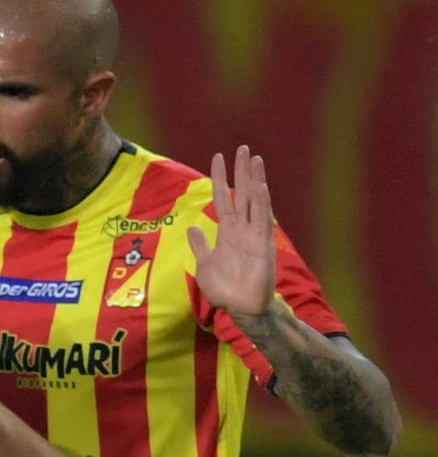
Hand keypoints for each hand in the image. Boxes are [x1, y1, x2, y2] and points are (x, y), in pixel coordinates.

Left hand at [186, 146, 276, 322]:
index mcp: (228, 232)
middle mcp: (242, 229)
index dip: (220, 179)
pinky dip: (262, 204)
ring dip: (255, 180)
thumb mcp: (204, 264)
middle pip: (242, 193)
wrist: (241, 308)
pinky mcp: (263, 246)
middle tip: (243, 148)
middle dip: (242, 171)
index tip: (218, 158)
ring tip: (255, 159)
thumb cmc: (225, 289)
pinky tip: (261, 187)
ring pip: (255, 201)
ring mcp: (254, 235)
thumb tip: (192, 227)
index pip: (224, 198)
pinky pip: (263, 221)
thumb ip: (200, 245)